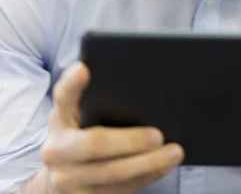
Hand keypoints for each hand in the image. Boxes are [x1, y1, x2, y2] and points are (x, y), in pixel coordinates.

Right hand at [41, 61, 184, 192]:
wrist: (62, 173)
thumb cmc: (80, 131)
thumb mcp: (79, 111)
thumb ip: (92, 94)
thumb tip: (123, 75)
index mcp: (59, 118)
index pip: (63, 96)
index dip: (72, 83)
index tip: (84, 69)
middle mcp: (56, 151)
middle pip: (96, 144)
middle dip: (131, 140)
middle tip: (159, 135)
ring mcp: (67, 180)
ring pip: (113, 174)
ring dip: (148, 163)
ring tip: (174, 152)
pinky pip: (120, 190)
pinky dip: (146, 177)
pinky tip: (163, 166)